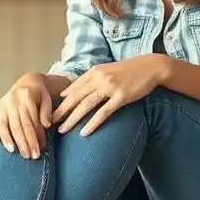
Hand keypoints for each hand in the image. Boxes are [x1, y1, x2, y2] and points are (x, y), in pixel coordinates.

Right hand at [0, 73, 52, 158]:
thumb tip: (46, 125)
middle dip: (24, 143)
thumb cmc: (39, 95)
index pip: (30, 121)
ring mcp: (2, 105)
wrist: (27, 83)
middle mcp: (12, 100)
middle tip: (30, 156)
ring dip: (8, 140)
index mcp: (26, 97)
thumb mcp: (47, 98)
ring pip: (5, 125)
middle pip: (18, 126)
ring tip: (13, 152)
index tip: (39, 150)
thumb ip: (46, 111)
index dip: (35, 137)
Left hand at [54, 55, 171, 136]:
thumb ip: (90, 79)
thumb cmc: (128, 71)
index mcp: (94, 71)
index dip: (60, 101)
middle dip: (61, 111)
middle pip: (75, 97)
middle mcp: (99, 78)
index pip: (73, 88)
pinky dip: (92, 123)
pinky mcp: (121, 97)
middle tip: (49, 123)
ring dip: (72, 119)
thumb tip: (70, 92)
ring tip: (62, 130)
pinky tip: (84, 132)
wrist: (150, 67)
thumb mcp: (106, 70)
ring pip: (86, 105)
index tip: (50, 110)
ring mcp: (110, 87)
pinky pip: (103, 113)